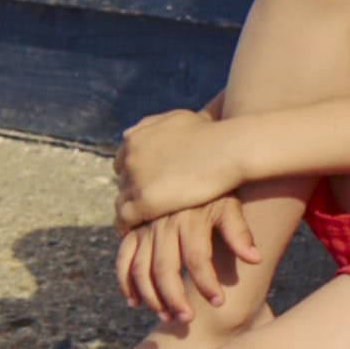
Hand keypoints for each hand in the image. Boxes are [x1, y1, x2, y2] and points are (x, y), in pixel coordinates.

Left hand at [113, 108, 246, 227]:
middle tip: (149, 203)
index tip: (149, 183)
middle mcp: (130, 158)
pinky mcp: (144, 202)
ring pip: (122, 201)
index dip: (136, 173)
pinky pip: (125, 219)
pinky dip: (129, 226)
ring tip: (143, 222)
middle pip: (122, 182)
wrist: (228, 149)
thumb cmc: (211, 133)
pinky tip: (139, 231)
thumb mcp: (177, 118)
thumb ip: (155, 123)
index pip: (122, 161)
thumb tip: (144, 129)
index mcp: (135, 138)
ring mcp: (135, 180)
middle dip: (134, 191)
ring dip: (132, 210)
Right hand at [114, 198, 260, 320]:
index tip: (219, 303)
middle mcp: (164, 223)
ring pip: (140, 268)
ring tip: (168, 317)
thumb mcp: (229, 203)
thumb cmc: (214, 189)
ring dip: (151, 297)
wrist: (187, 163)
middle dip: (175, 298)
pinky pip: (123, 259)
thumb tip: (256, 259)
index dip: (207, 283)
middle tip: (189, 319)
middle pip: (164, 268)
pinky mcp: (132, 229)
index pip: (197, 258)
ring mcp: (145, 227)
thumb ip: (239, 231)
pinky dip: (125, 282)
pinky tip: (135, 302)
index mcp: (190, 218)